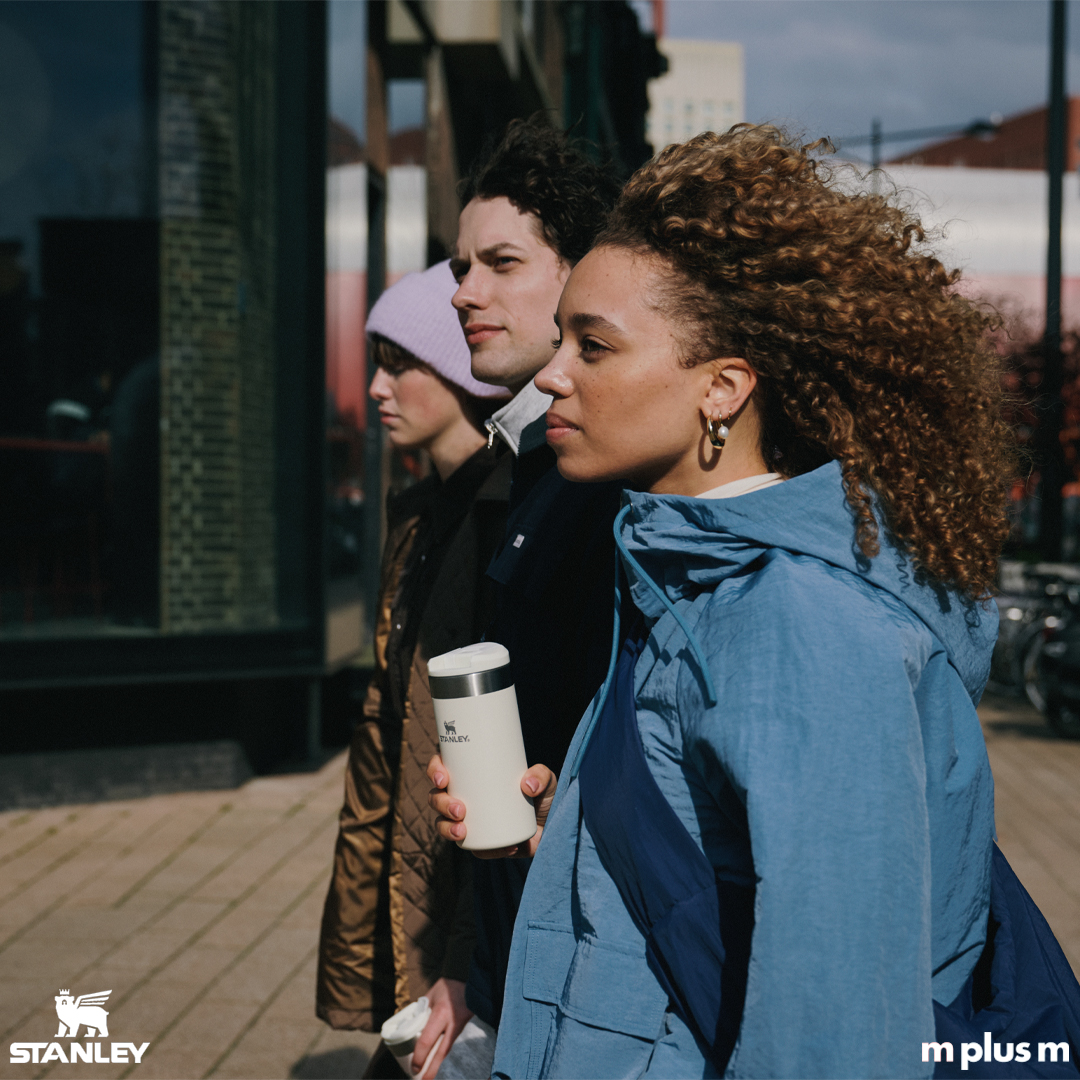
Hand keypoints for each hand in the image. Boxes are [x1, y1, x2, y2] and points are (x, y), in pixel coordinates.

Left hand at [412, 977, 470, 1078]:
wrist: (471, 982)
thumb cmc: (447, 986)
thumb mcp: (431, 994)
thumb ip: (421, 1009)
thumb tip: (409, 1022)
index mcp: (440, 1013)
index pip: (427, 1040)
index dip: (420, 1056)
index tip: (414, 1066)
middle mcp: (450, 1024)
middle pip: (440, 1053)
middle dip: (430, 1070)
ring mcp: (457, 1028)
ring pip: (445, 1051)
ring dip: (436, 1066)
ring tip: (427, 1078)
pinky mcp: (460, 1029)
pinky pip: (448, 1045)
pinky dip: (440, 1056)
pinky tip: (434, 1063)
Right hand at [427, 754, 556, 858]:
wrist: (555, 826)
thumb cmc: (544, 796)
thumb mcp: (546, 780)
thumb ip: (541, 775)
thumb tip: (528, 785)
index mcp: (472, 776)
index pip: (444, 768)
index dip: (435, 771)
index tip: (442, 778)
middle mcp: (466, 798)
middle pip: (438, 798)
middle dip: (441, 804)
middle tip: (459, 809)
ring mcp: (472, 821)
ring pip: (444, 824)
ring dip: (446, 829)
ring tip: (462, 830)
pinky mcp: (483, 843)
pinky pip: (474, 849)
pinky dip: (484, 850)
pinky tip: (502, 848)